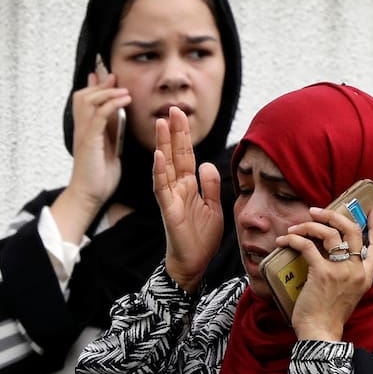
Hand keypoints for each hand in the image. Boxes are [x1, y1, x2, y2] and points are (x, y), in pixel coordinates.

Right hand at [68, 70, 132, 207]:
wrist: (90, 195)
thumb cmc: (100, 175)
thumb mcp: (108, 147)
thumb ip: (110, 130)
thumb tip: (117, 115)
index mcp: (86, 129)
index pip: (85, 100)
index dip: (95, 86)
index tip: (109, 76)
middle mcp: (82, 128)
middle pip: (84, 96)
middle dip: (100, 85)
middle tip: (115, 79)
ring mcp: (84, 133)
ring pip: (89, 101)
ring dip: (107, 92)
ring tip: (124, 90)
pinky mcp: (89, 140)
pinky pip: (98, 115)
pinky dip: (111, 104)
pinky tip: (124, 100)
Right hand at [154, 106, 223, 290]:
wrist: (194, 264)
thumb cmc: (201, 238)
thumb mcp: (213, 207)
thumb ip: (210, 186)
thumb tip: (208, 163)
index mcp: (189, 186)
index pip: (186, 156)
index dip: (184, 136)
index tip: (180, 114)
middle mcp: (178, 188)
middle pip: (175, 155)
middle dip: (174, 132)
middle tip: (172, 108)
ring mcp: (171, 198)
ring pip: (165, 167)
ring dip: (163, 145)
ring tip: (161, 124)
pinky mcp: (169, 211)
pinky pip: (162, 189)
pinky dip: (160, 173)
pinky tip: (158, 157)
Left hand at [284, 205, 372, 341]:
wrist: (320, 332)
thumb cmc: (329, 315)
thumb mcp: (348, 294)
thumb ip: (347, 275)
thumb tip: (332, 255)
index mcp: (366, 276)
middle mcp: (356, 270)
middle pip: (352, 230)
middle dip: (333, 215)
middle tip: (317, 212)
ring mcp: (341, 270)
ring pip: (329, 233)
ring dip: (309, 225)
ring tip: (295, 227)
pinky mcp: (322, 272)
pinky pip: (307, 246)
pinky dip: (293, 239)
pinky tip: (284, 240)